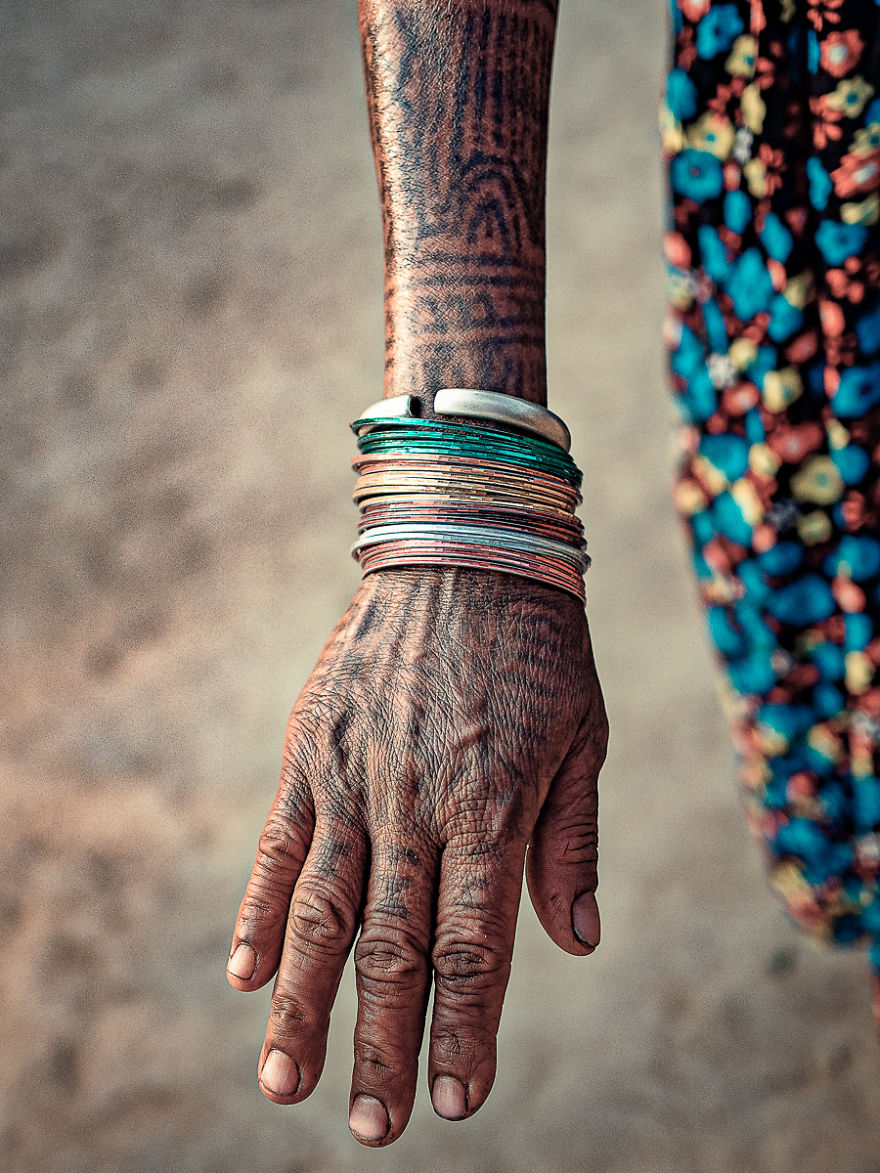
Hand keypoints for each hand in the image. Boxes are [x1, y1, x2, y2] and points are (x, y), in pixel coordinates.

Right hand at [226, 565, 607, 1145]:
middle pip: (394, 947)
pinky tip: (249, 975)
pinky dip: (263, 912)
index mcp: (493, 803)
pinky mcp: (311, 746)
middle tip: (372, 1128)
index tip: (457, 1100)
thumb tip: (577, 944)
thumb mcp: (583, 736)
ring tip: (286, 1085)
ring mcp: (355, 773)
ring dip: (307, 1004)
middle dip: (384, 1044)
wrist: (464, 544)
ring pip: (326, 910)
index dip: (469, 1029)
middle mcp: (417, 800)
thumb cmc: (538, 646)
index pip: (475, 945)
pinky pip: (282, 843)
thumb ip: (572, 841)